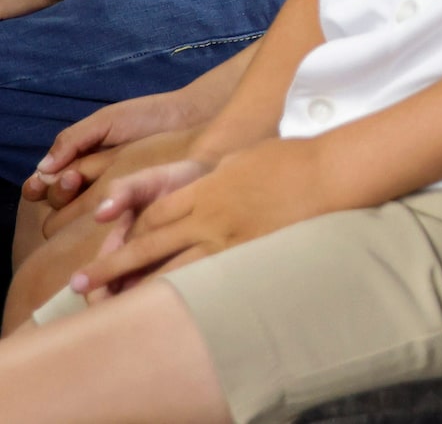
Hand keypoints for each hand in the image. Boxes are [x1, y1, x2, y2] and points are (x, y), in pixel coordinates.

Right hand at [26, 87, 208, 209]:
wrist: (191, 117)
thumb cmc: (147, 116)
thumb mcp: (106, 121)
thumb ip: (73, 140)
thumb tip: (43, 169)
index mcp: (81, 162)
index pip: (46, 184)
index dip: (37, 188)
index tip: (38, 184)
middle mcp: (92, 182)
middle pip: (58, 202)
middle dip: (56, 193)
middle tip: (72, 178)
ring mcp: (113, 195)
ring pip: (78, 216)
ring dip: (71, 208)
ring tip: (81, 186)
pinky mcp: (136, 205)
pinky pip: (111, 218)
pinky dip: (99, 218)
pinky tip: (98, 215)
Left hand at [74, 138, 347, 299]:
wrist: (331, 170)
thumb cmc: (293, 159)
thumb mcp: (244, 158)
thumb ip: (217, 176)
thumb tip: (203, 186)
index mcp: (206, 187)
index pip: (155, 213)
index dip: (127, 231)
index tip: (108, 246)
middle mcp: (210, 215)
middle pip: (151, 243)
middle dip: (112, 265)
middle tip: (80, 285)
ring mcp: (229, 238)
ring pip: (173, 268)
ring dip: (138, 288)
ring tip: (111, 306)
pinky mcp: (250, 255)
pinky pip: (209, 280)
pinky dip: (184, 295)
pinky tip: (167, 311)